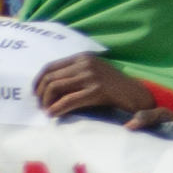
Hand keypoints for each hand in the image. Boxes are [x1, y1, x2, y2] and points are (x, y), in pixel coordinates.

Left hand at [34, 52, 151, 121]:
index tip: (35, 93)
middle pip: (50, 77)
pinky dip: (57, 108)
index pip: (51, 66)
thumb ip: (75, 74)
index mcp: (83, 58)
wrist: (137, 95)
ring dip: (47, 102)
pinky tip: (53, 115)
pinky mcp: (96, 90)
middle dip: (41, 94)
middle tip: (41, 105)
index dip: (38, 81)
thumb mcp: (93, 74)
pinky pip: (68, 100)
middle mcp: (85, 63)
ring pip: (55, 87)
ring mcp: (90, 76)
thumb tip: (50, 86)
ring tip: (47, 111)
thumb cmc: (114, 88)